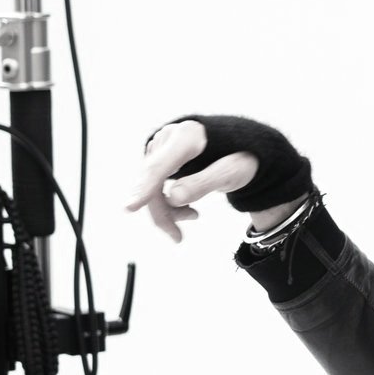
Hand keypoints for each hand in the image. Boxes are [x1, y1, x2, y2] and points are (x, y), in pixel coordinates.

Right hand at [125, 119, 301, 242]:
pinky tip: (187, 210)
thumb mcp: (232, 173)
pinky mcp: (160, 157)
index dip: (145, 188)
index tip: (130, 207)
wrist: (243, 148)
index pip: (160, 166)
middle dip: (162, 212)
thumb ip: (204, 183)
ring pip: (151, 186)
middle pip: (153, 181)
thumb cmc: (241, 158)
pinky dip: (168, 202)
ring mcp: (162, 146)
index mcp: (189, 136)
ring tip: (192, 217)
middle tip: (177, 238)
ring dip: (167, 210)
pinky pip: (155, 184)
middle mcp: (170, 136)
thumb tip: (173, 197)